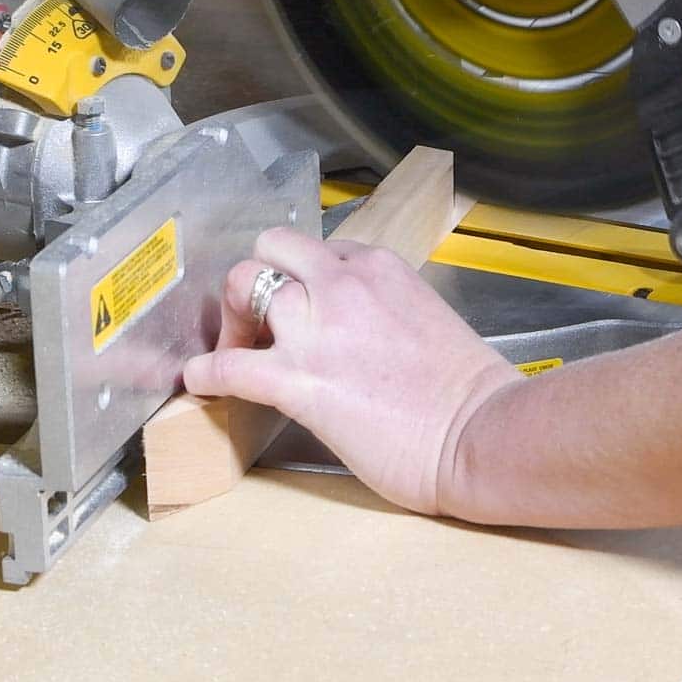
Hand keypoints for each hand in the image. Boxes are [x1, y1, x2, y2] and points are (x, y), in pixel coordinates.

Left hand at [182, 228, 520, 514]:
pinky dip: (206, 372)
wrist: (477, 432)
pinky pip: (226, 365)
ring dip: (231, 320)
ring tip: (236, 349)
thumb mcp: (425, 313)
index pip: (320, 250)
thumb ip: (383, 306)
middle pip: (270, 250)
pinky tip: (203, 382)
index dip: (304, 279)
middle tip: (260, 322)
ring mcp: (317, 329)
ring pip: (242, 286)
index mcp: (379, 267)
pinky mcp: (297, 381)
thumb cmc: (465, 388)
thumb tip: (354, 327)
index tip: (304, 307)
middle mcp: (344, 284)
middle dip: (259, 281)